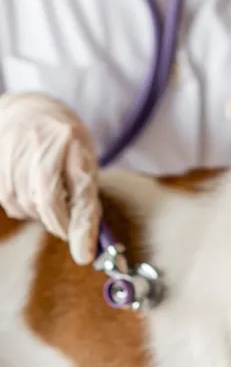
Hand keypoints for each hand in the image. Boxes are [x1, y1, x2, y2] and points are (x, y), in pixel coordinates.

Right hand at [0, 92, 100, 264]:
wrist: (31, 111)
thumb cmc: (68, 143)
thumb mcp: (87, 163)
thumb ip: (87, 199)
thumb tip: (87, 246)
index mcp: (73, 142)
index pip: (78, 192)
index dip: (81, 227)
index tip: (84, 256)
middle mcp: (40, 143)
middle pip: (47, 203)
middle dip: (59, 222)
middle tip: (66, 222)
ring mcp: (12, 150)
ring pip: (24, 206)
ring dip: (40, 213)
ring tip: (49, 194)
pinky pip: (8, 202)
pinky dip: (23, 206)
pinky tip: (30, 189)